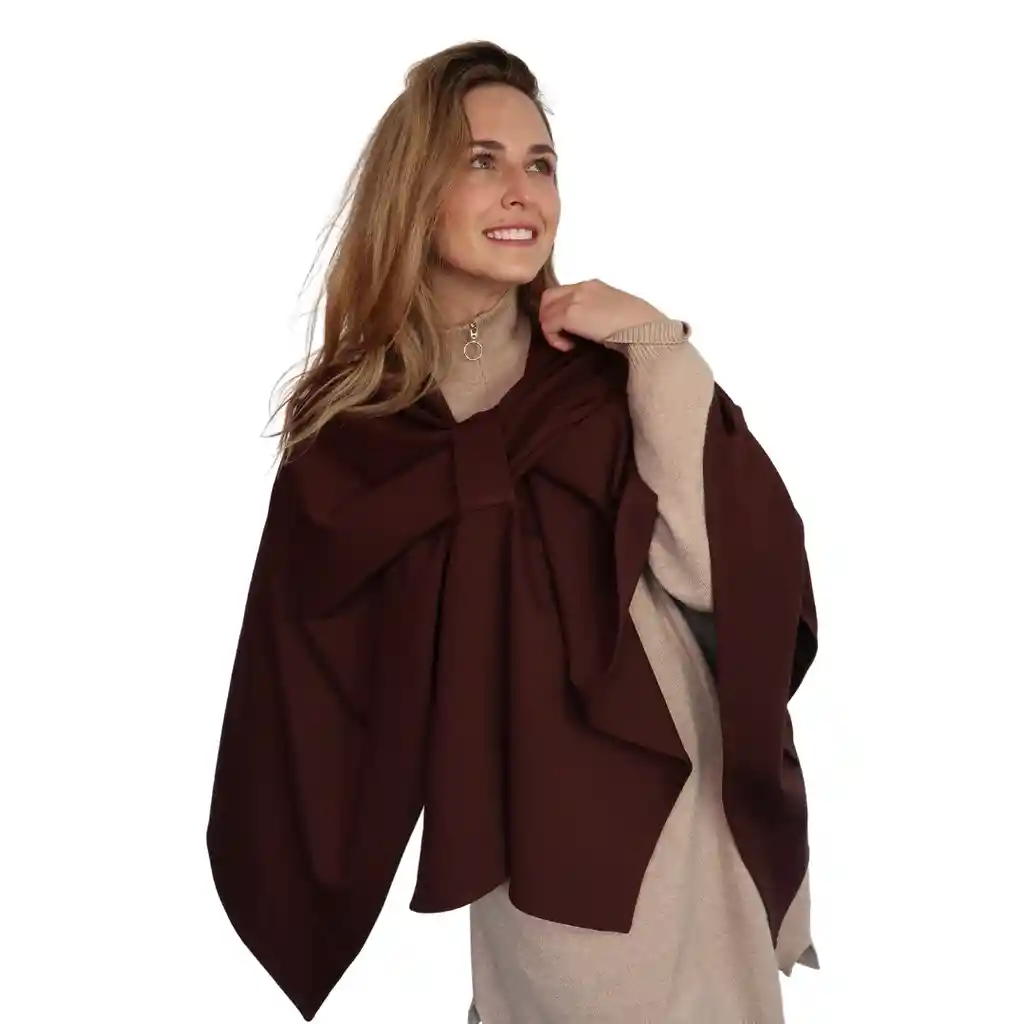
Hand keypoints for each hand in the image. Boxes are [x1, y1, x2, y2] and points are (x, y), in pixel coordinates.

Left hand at [538, 279, 667, 351]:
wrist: (643, 327)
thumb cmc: (639, 323)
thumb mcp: (615, 308)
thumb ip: (598, 309)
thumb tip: (589, 323)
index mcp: (593, 285)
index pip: (563, 292)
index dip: (559, 309)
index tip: (571, 328)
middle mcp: (581, 287)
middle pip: (548, 298)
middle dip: (549, 317)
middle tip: (561, 335)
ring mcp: (574, 299)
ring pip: (545, 312)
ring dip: (551, 329)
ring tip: (566, 342)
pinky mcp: (570, 314)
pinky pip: (548, 326)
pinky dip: (554, 339)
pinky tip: (568, 346)